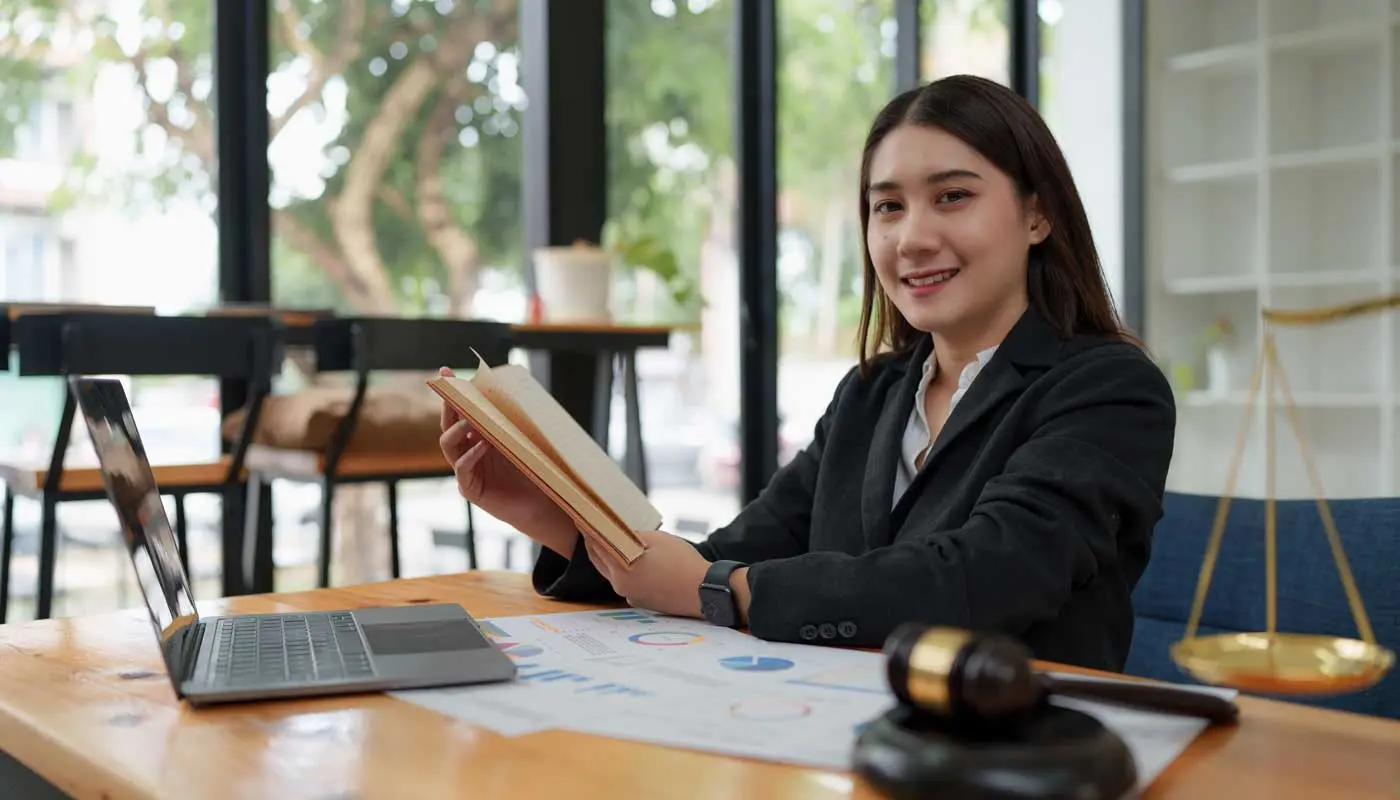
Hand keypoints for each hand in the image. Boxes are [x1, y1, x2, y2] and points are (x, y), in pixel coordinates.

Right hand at [437, 366, 576, 554]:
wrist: (545, 503)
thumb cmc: (536, 469)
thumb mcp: (522, 437)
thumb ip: (511, 419)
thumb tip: (510, 386)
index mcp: (478, 437)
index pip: (461, 412)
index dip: (453, 392)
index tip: (447, 370)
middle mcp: (467, 452)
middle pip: (448, 424)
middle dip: (448, 405)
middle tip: (450, 388)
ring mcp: (467, 471)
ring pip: (448, 444)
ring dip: (457, 429)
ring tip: (470, 420)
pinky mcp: (470, 489)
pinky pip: (462, 468)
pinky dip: (470, 454)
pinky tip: (483, 444)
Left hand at [585, 529, 710, 617]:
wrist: (705, 592)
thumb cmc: (683, 563)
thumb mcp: (657, 540)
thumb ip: (633, 536)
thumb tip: (618, 533)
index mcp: (621, 571)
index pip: (597, 546)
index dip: (589, 531)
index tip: (581, 520)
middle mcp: (621, 587)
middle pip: (601, 562)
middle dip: (594, 545)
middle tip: (590, 530)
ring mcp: (631, 596)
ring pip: (614, 573)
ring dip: (610, 558)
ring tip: (610, 542)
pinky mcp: (643, 602)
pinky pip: (628, 582)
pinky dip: (625, 570)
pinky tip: (634, 561)